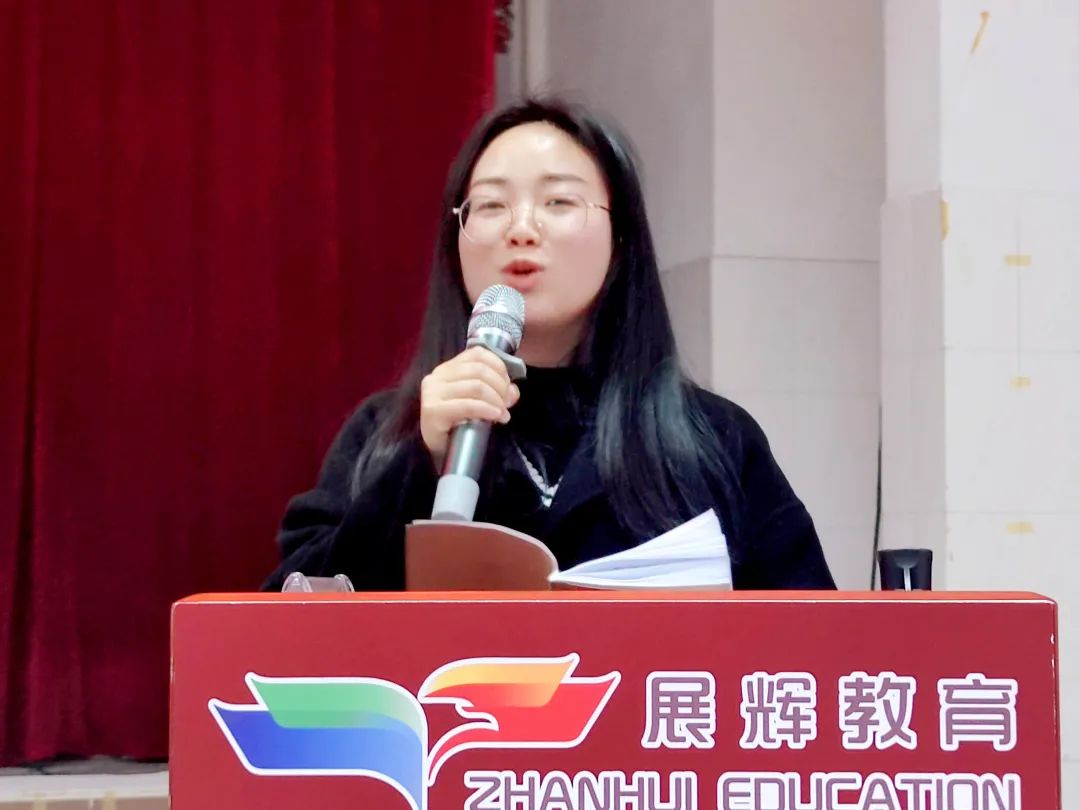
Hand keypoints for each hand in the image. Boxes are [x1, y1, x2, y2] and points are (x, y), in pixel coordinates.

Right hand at [420, 346, 519, 467]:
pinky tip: (496, 416)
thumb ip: (497, 391)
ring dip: (496, 399)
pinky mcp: (433, 411)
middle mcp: (437, 376)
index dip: (499, 367)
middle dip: (500, 386)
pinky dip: (487, 409)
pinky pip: (468, 405)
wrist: (439, 451)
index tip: (508, 385)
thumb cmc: (459, 424)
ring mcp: (433, 393)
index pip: (477, 354)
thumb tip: (512, 391)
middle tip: (507, 403)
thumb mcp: (479, 402)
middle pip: (479, 370)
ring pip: (476, 385)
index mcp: (448, 368)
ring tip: (503, 414)